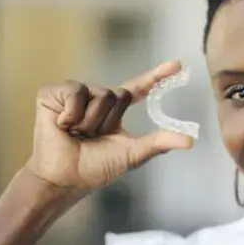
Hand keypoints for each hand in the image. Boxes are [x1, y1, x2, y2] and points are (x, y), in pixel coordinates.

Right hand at [26, 60, 193, 191]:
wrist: (63, 178)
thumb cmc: (94, 168)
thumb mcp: (131, 154)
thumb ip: (159, 143)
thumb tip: (189, 140)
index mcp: (115, 111)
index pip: (139, 89)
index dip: (157, 76)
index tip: (178, 65)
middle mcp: (97, 97)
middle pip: (119, 94)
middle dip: (108, 121)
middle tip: (92, 137)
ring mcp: (75, 94)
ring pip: (99, 95)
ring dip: (90, 122)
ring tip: (76, 134)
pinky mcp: (53, 93)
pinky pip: (75, 93)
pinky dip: (71, 114)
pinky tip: (62, 125)